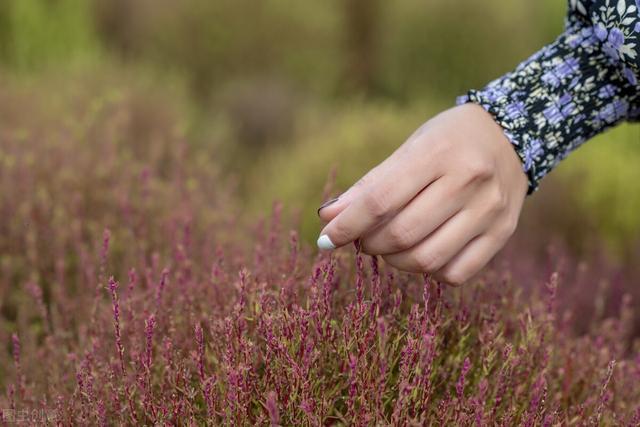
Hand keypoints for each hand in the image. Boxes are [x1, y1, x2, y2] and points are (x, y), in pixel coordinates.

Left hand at [317, 103, 527, 284]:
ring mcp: (490, 210)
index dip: (347, 225)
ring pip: (427, 260)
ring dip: (395, 261)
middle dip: (370, 244)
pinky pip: (455, 273)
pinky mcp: (502, 233)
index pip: (381, 200)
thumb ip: (369, 185)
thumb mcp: (409, 149)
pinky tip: (422, 252)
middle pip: (402, 234)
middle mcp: (469, 181)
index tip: (326, 239)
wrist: (510, 135)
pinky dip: (428, 271)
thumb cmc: (448, 141)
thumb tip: (328, 219)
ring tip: (388, 247)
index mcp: (438, 153)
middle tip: (362, 239)